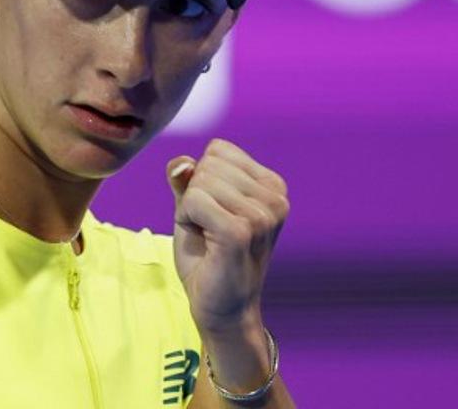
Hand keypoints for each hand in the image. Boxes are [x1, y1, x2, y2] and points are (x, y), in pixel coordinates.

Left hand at [166, 138, 288, 334]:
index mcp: (272, 185)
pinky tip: (206, 243)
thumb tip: (181, 162)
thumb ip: (186, 179)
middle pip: (208, 163)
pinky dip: (187, 218)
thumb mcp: (193, 207)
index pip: (219, 150)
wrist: (220, 307)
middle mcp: (275, 197)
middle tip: (209, 229)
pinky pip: (194, 200)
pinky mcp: (242, 231)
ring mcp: (262, 215)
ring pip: (199, 181)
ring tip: (210, 238)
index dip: (202, 180)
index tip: (213, 213)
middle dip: (195, 195)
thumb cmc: (208, 256)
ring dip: (191, 210)